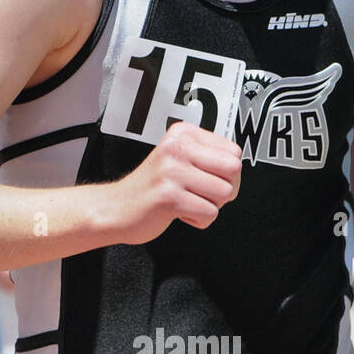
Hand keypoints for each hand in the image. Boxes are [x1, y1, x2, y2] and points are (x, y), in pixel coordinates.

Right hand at [104, 121, 241, 245]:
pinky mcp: (168, 196)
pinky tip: (179, 212)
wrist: (116, 207)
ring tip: (187, 201)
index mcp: (182, 133)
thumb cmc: (153, 187)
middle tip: (202, 193)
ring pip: (224, 193)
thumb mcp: (178, 158)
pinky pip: (209, 213)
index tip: (207, 179)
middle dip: (225, 188)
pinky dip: (198, 220)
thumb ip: (206, 156)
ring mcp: (171, 171)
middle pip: (233, 169)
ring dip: (210, 205)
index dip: (228, 172)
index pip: (233, 151)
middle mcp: (176, 147)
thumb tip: (237, 167)